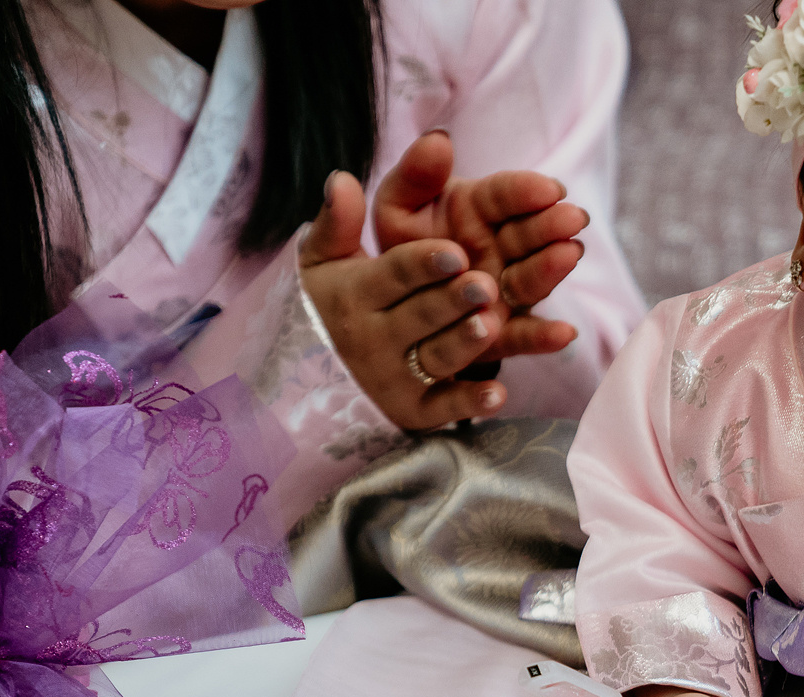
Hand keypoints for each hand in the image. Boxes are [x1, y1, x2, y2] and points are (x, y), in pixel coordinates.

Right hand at [299, 169, 506, 428]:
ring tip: (492, 325)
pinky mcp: (414, 411)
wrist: (304, 379)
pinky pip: (444, 408)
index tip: (455, 251)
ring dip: (464, 344)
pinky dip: (470, 403)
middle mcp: (374, 338)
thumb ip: (337, 222)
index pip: (393, 275)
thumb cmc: (328, 304)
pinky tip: (499, 393)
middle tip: (484, 284)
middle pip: (421, 315)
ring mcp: (395, 377)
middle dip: (452, 300)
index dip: (423, 263)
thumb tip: (341, 179)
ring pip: (436, 357)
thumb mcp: (322, 262)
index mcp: (357, 294)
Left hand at [370, 131, 587, 367]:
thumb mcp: (397, 209)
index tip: (550, 189)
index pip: (504, 195)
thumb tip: (439, 139)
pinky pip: (521, 336)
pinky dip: (543, 337)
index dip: (525, 191)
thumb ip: (415, 176)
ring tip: (569, 255)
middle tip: (573, 218)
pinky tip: (565, 334)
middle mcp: (499, 250)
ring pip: (530, 279)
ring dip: (553, 268)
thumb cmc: (399, 250)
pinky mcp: (501, 333)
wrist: (388, 309)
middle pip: (527, 235)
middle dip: (551, 225)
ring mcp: (504, 291)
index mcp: (477, 210)